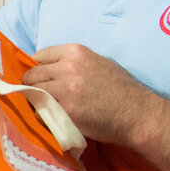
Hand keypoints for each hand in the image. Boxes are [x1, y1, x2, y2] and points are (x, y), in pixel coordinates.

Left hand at [20, 43, 166, 147]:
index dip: (38, 70)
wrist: (137, 113)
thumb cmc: (121, 89)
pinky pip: (40, 112)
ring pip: (33, 93)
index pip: (38, 56)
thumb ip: (72, 63)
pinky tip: (56, 118)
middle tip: (43, 97)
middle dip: (34, 86)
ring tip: (49, 108)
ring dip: (37, 101)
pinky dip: (44, 116)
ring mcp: (65, 90)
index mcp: (74, 52)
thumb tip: (48, 68)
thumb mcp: (97, 62)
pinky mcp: (65, 111)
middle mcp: (67, 67)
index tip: (41, 79)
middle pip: (32, 75)